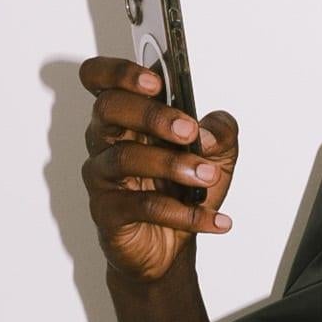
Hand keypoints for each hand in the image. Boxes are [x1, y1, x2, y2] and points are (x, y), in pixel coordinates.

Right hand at [78, 57, 238, 283]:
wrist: (170, 248)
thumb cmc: (183, 191)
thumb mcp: (218, 156)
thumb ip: (221, 133)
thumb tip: (209, 131)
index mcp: (127, 116)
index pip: (100, 79)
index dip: (119, 72)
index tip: (155, 81)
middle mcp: (106, 140)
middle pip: (109, 108)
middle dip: (152, 115)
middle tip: (189, 132)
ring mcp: (102, 175)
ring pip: (125, 158)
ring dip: (172, 165)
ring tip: (207, 176)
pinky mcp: (107, 212)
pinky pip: (142, 207)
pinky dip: (184, 214)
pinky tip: (215, 219)